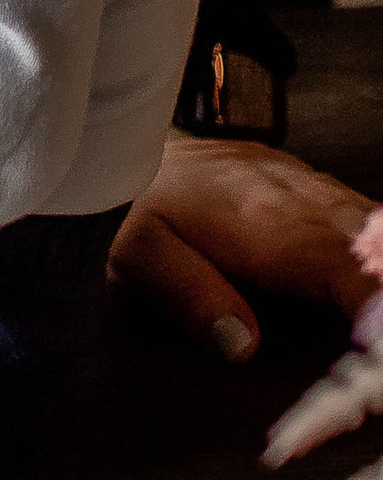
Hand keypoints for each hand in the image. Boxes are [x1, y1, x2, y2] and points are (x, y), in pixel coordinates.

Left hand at [108, 129, 373, 361]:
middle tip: (374, 342)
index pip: (344, 267)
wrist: (121, 133)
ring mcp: (301, 182)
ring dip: (377, 265)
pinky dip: (370, 243)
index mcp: (263, 222)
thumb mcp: (138, 251)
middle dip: (380, 290)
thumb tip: (243, 346)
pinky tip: (369, 268)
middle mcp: (294, 197)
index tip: (375, 342)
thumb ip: (190, 295)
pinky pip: (353, 210)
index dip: (373, 306)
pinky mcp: (298, 177)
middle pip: (369, 248)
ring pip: (368, 224)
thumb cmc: (129, 200)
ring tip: (372, 318)